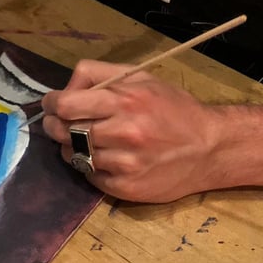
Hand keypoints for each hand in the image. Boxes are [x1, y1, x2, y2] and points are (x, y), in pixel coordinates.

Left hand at [41, 60, 227, 202]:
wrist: (209, 149)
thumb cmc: (174, 109)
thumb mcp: (141, 78)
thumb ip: (99, 75)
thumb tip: (64, 88)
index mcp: (126, 100)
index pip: (66, 105)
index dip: (52, 104)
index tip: (52, 104)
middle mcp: (124, 132)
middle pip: (64, 131)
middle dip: (56, 125)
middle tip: (63, 123)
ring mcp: (124, 163)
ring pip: (73, 154)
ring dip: (75, 147)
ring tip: (93, 140)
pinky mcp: (124, 187)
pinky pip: (89, 175)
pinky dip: (92, 167)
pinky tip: (109, 159)